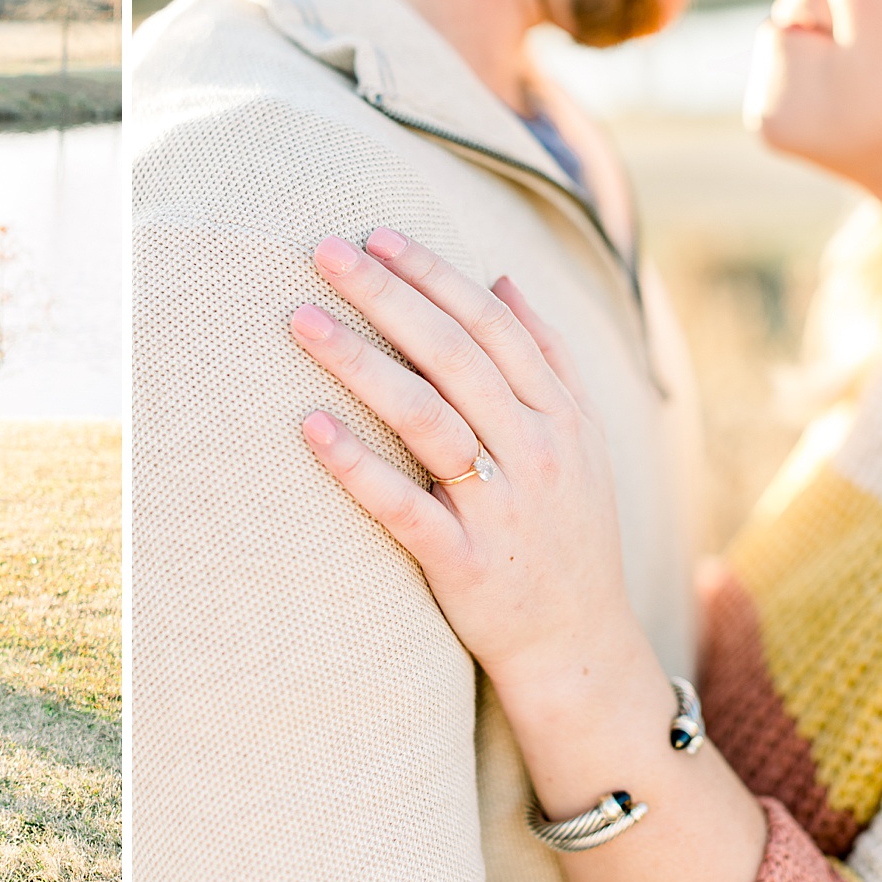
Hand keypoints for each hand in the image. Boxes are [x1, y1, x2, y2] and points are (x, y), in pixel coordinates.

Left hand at [288, 228, 637, 694]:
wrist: (579, 646)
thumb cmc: (566, 531)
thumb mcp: (580, 440)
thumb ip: (547, 358)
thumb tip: (505, 278)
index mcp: (561, 415)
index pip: (493, 325)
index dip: (433, 275)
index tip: (377, 236)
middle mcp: (536, 451)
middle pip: (455, 356)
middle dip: (388, 296)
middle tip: (325, 252)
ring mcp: (500, 507)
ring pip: (426, 419)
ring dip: (360, 362)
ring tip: (301, 320)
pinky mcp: (462, 562)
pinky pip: (403, 506)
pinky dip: (356, 465)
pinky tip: (309, 426)